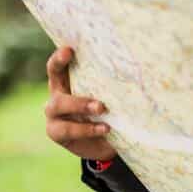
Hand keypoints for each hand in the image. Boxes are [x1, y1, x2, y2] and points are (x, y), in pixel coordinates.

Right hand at [44, 46, 115, 161]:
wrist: (103, 141)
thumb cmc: (108, 110)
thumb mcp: (109, 95)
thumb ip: (113, 83)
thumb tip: (138, 68)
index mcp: (67, 80)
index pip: (57, 65)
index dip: (59, 57)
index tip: (69, 50)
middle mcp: (57, 93)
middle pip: (54, 81)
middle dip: (71, 80)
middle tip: (98, 99)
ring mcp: (54, 114)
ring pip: (58, 105)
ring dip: (81, 105)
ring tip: (102, 109)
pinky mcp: (55, 132)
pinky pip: (67, 129)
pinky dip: (87, 129)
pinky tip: (105, 128)